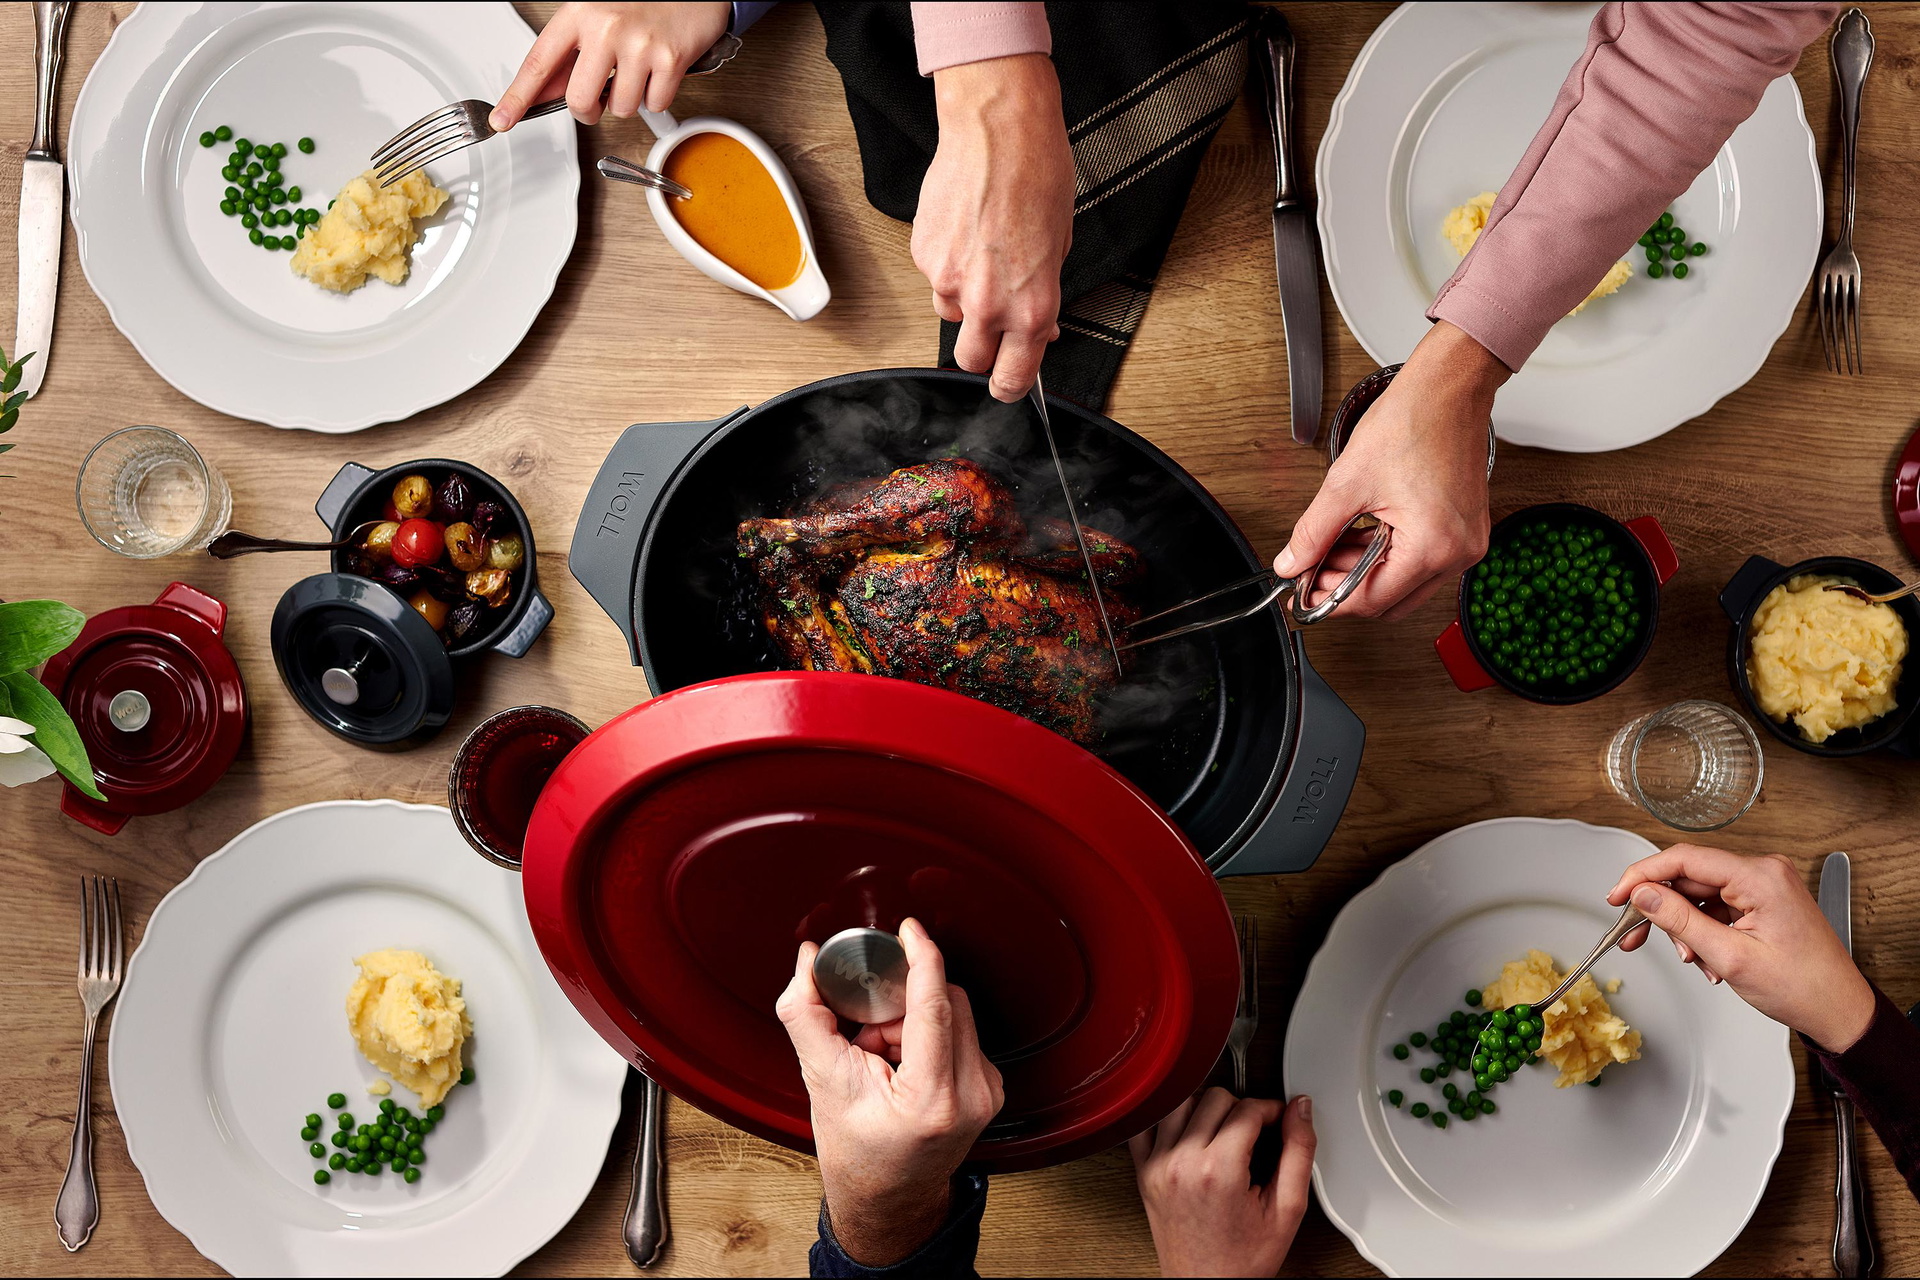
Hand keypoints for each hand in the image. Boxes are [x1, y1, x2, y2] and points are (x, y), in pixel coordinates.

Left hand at [490, 2, 729, 129]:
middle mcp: (606, 27)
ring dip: (628, 100)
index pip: (539, 63)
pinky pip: (654, 104)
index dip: (518, 97)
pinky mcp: (670, 59)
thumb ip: (570, 53)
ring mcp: (639, 44)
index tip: (503, 119)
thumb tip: (546, 92)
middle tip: (598, 100)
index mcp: (579, 12)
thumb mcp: (596, 14)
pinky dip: (657, 94)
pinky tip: (659, 69)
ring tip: (637, 71)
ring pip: (621, 108)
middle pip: (579, 100)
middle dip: (588, 111)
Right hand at [775, 918, 1004, 1266]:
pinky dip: (927, 1035)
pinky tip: (902, 1064)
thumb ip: (807, 1014)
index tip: (909, 931)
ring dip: (912, 1019)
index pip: (935, 1006)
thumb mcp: (822, 1082)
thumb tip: (807, 961)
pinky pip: (961, 1031)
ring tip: (881, 1056)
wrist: (888, 1201)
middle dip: (900, 1003)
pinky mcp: (990, 1086)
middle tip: (867, 1033)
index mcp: (933, 1099)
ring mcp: (987, 1091)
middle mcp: (972, 1095)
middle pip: (946, 1001)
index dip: (922, 958)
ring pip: (955, 1012)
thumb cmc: (857, 1154)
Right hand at [913, 54, 1074, 401]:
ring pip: (949, 315)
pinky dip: (947, 263)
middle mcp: (987, 303)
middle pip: (970, 360)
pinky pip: (934, 277)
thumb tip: (1039, 329)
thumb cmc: (1038, 176)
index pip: (1012, 378)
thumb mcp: (1060, 247)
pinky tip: (966, 230)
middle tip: (993, 322)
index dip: (1009, 387)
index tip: (1007, 385)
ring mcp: (948, 281)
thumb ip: (1043, 297)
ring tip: (982, 254)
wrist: (997, 130)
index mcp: (1030, 307)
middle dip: (982, 349)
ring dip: (963, 299)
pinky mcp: (923, 256)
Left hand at [1128, 1089, 1315, 1278]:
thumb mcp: (1287, 1210)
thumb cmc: (1244, 1260)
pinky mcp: (1143, 1172)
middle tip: (1253, 1133)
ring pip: (1181, 1101)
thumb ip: (1299, 1153)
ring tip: (1223, 1133)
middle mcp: (1182, 1163)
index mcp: (1219, 1172)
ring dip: (1206, 1108)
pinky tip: (1188, 1132)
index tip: (1277, 1120)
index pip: (1247, 1108)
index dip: (1271, 1109)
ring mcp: (1158, 1166)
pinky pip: (1148, 1124)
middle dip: (1241, 1109)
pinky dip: (1169, 1119)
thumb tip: (1299, 1110)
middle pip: (1214, 1098)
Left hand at [1274, 321, 1507, 619]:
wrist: (1448, 388)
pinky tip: (1356, 537)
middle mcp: (1457, 552)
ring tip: (1329, 548)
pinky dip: (1385, 556)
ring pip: (1403, 584)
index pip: (1372, 600)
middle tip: (1310, 572)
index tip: (1302, 595)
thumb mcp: (1347, 483)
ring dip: (1363, 572)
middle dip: (1345, 589)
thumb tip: (1292, 562)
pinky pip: (1419, 561)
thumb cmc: (1413, 421)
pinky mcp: (1462, 530)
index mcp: (1433, 545)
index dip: (1329, 600)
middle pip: (1390, 601)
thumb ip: (1313, 531)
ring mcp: (1464, 542)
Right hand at [1608, 844, 1875, 1052]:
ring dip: (1686, 929)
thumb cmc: (1803, 988)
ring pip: (1698, 895)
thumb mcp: (1730, 956)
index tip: (1617, 897)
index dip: (1642, 876)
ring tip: (1694, 960)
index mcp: (1760, 876)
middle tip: (1634, 936)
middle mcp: (1763, 872)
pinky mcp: (1763, 900)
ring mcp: (1764, 885)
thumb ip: (1680, 921)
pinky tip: (1708, 958)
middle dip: (1663, 912)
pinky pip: (1716, 906)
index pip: (1683, 859)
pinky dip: (1703, 932)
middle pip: (1688, 877)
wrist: (1839, 1010)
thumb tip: (1643, 894)